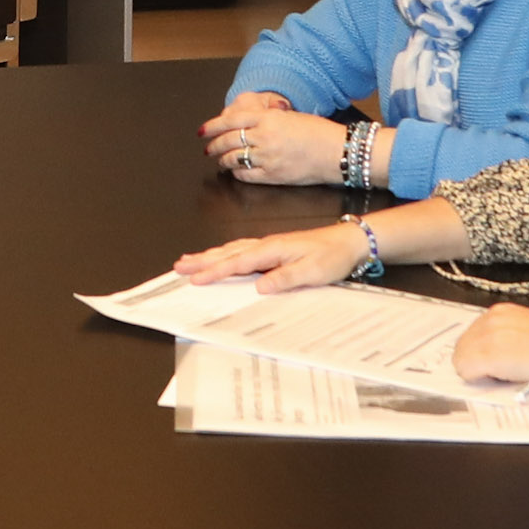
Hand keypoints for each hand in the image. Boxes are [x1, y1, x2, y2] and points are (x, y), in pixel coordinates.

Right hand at [172, 223, 368, 291]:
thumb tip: (260, 286)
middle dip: (202, 260)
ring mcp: (269, 245)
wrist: (349, 242)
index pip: (237, 262)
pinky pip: (242, 250)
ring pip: (232, 249)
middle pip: (228, 252)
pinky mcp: (274, 248)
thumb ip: (285, 278)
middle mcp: (266, 244)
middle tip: (179, 266)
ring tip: (191, 260)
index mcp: (272, 249)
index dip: (215, 271)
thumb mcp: (312, 271)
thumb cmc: (332, 255)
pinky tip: (221, 256)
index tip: (196, 279)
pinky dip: (226, 254)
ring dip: (211, 255)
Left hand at [200, 95, 350, 189]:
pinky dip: (237, 173)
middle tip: (208, 148)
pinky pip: (246, 175)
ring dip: (222, 160)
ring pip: (233, 159)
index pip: (231, 120)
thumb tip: (248, 123)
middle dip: (213, 145)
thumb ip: (267, 119)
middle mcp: (264, 137)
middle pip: (228, 141)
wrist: (338, 152)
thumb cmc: (319, 132)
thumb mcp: (290, 116)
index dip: (213, 126)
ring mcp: (267, 157)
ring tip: (220, 160)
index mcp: (268, 118)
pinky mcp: (273, 175)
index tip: (203, 131)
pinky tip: (236, 171)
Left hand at [453, 304, 528, 389]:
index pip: (469, 336)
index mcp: (501, 312)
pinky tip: (504, 380)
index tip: (492, 365)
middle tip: (500, 375)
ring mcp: (490, 336)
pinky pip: (467, 371)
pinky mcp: (491, 355)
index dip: (479, 354)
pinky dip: (479, 381)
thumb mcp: (528, 332)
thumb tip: (492, 356)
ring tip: (506, 377)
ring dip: (478, 373)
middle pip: (461, 348)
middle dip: (475, 364)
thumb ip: (506, 338)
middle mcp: (492, 319)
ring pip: (461, 360)